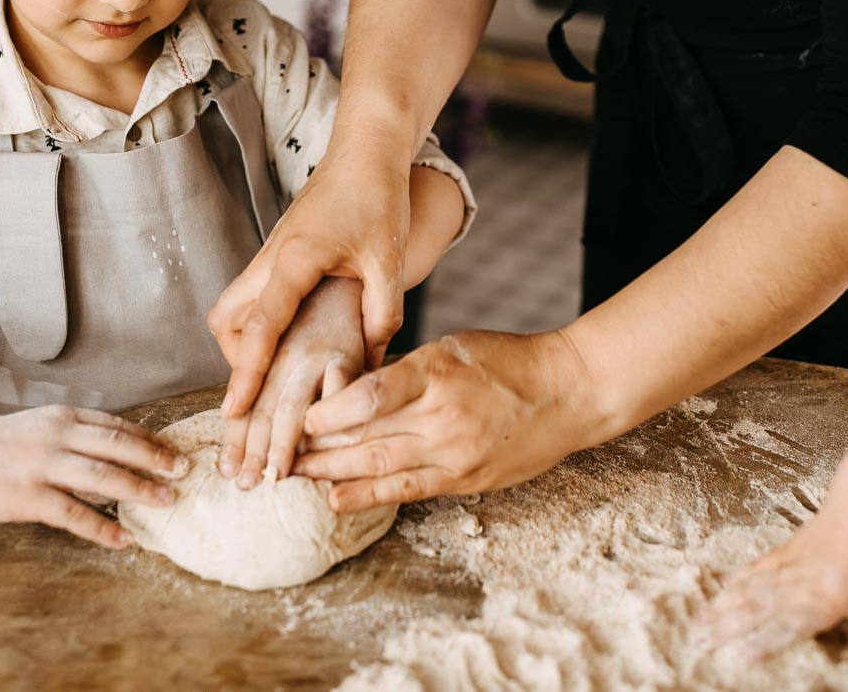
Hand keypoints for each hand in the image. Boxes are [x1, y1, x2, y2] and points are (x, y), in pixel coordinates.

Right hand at [0, 404, 189, 547]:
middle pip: (119, 445)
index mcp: (63, 417)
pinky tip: (123, 540)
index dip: (152, 439)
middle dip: (157, 459)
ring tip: (167, 501)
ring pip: (103, 477)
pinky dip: (103, 528)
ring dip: (140, 490)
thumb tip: (117, 460)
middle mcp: (57, 435)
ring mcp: (42, 465)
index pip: (118, 426)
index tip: (178, 451)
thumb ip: (74, 440)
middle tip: (185, 471)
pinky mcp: (26, 496)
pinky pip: (74, 514)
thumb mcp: (39, 429)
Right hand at [208, 130, 412, 421]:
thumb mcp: (387, 261)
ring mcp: (270, 254)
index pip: (261, 325)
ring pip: (234, 307)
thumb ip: (380, 316)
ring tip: (273, 372)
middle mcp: (271, 257)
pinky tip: (289, 340)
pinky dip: (258, 323)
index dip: (247, 372)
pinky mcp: (278, 252)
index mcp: (295, 259)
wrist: (367, 148)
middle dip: (236, 359)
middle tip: (259, 390)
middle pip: (227, 319)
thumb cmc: (378, 196)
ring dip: (245, 340)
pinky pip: (252, 296)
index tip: (233, 409)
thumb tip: (370, 368)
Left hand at [219, 276, 364, 487]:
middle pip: (264, 411)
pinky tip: (330, 449)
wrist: (349, 273)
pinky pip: (341, 394)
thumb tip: (248, 420)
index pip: (247, 404)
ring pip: (295, 406)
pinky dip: (336, 422)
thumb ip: (271, 376)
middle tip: (246, 485)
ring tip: (277, 475)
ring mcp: (317, 356)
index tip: (226, 471)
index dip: (236, 440)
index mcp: (269, 356)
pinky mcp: (349, 354)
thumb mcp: (285, 341)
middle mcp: (287, 357)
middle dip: (254, 452)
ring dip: (285, 445)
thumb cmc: (315, 312)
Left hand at [292, 328, 599, 511]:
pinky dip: (369, 496)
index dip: (329, 410)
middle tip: (279, 451)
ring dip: (332, 474)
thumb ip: (406, 369)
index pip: (371, 395)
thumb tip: (353, 386)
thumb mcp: (453, 346)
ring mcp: (455, 452)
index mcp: (437, 372)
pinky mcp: (465, 479)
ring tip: (296, 476)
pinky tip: (337, 500)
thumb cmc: (507, 360)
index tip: (299, 415)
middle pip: (367, 436)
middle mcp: (443, 414)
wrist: (568, 393)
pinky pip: (409, 490)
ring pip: (381, 467)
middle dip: (317, 446)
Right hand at [700, 512, 847, 672]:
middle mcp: (795, 588)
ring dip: (720, 607)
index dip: (759, 645)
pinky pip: (753, 570)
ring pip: (746, 591)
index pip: (783, 630)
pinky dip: (735, 581)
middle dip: (724, 630)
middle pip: (753, 612)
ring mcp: (785, 569)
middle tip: (698, 644)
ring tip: (698, 623)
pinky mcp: (782, 553)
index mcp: (818, 605)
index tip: (735, 660)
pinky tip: (722, 588)